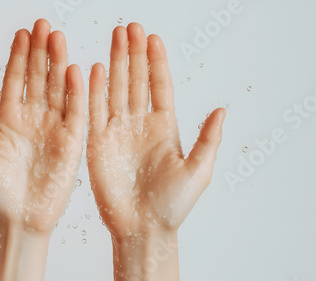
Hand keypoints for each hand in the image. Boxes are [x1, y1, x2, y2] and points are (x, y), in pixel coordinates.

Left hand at [0, 19, 84, 280]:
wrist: (18, 219)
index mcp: (9, 119)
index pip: (15, 80)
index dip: (19, 56)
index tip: (23, 33)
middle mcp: (33, 118)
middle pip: (38, 78)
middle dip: (41, 51)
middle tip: (44, 25)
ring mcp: (54, 128)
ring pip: (57, 89)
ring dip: (58, 64)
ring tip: (58, 38)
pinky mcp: (72, 142)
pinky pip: (75, 112)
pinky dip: (76, 92)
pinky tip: (74, 70)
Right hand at [87, 23, 225, 279]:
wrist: (143, 228)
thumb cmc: (173, 205)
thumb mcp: (198, 171)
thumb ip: (208, 139)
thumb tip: (222, 109)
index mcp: (165, 128)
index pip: (160, 87)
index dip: (156, 62)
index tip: (152, 38)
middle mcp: (141, 125)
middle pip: (136, 81)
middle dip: (133, 54)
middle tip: (129, 27)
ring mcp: (118, 132)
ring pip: (116, 90)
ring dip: (115, 64)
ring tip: (114, 39)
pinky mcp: (98, 144)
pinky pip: (95, 112)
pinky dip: (94, 91)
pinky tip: (93, 70)